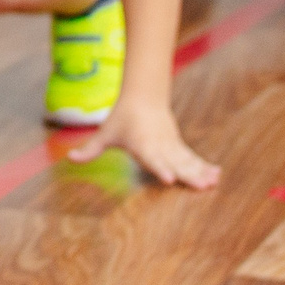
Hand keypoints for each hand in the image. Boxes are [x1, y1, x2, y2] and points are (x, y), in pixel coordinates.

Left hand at [65, 99, 218, 189]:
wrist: (144, 97)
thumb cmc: (122, 118)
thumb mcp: (105, 133)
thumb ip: (90, 149)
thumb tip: (69, 158)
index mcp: (142, 144)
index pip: (152, 158)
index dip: (160, 168)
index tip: (169, 179)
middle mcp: (159, 145)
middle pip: (175, 162)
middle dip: (189, 175)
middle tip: (203, 187)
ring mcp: (171, 145)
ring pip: (187, 160)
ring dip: (201, 172)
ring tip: (214, 183)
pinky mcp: (178, 145)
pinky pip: (192, 158)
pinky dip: (204, 166)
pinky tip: (216, 175)